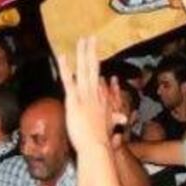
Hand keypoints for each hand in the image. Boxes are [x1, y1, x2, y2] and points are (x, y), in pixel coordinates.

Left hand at [57, 37, 125, 152]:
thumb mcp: (110, 128)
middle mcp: (94, 94)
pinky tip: (62, 56)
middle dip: (92, 52)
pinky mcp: (74, 100)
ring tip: (82, 40)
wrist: (96, 147)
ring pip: (84, 69)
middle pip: (93, 68)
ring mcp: (84, 95)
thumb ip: (114, 120)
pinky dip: (65, 68)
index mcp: (100, 99)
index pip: (97, 79)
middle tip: (91, 38)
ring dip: (83, 53)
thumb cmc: (101, 141)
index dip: (96, 67)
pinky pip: (69, 81)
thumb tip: (123, 118)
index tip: (95, 56)